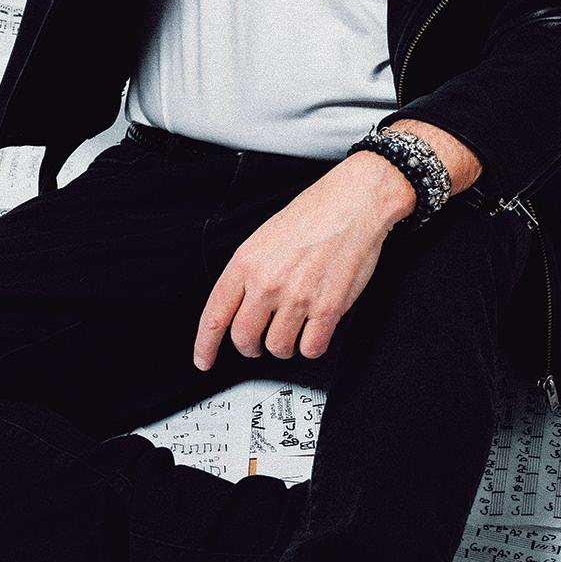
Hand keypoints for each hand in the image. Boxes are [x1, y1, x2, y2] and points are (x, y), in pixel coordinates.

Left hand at [191, 153, 405, 368]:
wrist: (356, 201)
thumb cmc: (315, 213)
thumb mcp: (265, 237)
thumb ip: (248, 272)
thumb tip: (241, 305)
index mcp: (246, 263)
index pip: (215, 316)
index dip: (205, 345)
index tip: (204, 359)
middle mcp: (267, 283)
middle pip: (244, 338)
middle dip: (251, 346)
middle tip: (259, 342)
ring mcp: (298, 297)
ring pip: (278, 347)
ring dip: (285, 346)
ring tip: (294, 330)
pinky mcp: (328, 308)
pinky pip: (311, 347)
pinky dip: (313, 346)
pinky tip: (316, 331)